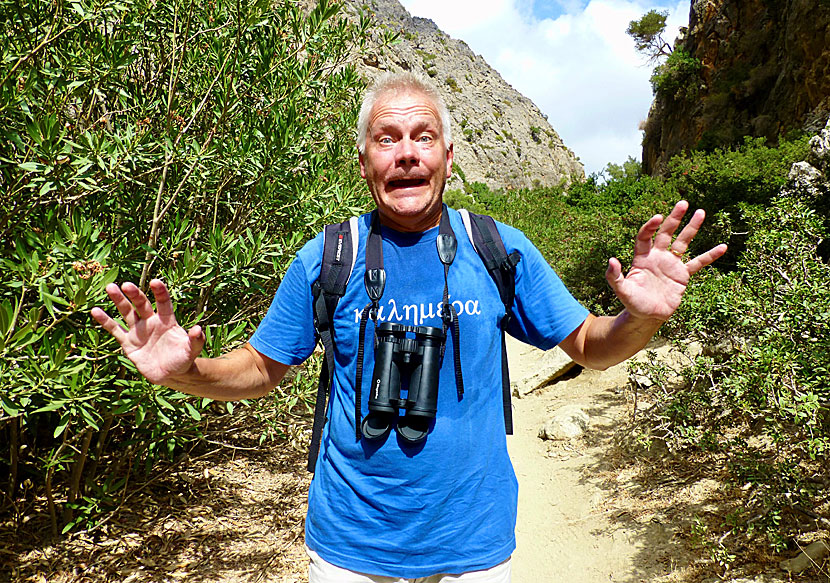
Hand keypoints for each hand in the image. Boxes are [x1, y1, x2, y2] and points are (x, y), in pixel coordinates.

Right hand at [90, 279, 204, 384]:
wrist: (171, 374)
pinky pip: (115, 330)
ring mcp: (138, 331)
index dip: (160, 293)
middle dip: (135, 294)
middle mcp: (151, 322)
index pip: (163, 303)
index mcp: (167, 321)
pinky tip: (95, 310)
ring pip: (127, 312)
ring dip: (119, 301)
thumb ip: (195, 340)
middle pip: (142, 304)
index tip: (155, 282)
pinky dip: (106, 321)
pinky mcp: (128, 343)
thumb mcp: (192, 351)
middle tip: (126, 285)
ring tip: (110, 288)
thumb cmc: (184, 359)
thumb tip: (198, 329)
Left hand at [605, 201, 726, 321]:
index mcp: (642, 258)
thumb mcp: (621, 290)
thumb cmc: (633, 302)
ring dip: (691, 228)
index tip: (657, 218)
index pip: (645, 237)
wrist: (648, 316)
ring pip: (683, 242)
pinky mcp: (682, 275)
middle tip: (683, 203)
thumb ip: (614, 276)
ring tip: (700, 212)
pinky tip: (723, 247)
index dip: (650, 227)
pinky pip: (698, 263)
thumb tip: (611, 260)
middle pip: (666, 233)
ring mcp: (671, 264)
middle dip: (674, 218)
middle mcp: (657, 257)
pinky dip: (709, 256)